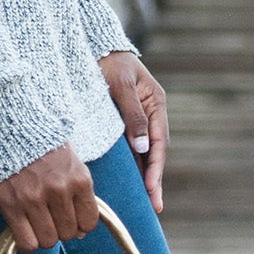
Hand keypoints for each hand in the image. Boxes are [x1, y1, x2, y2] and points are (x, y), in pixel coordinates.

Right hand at [0, 144, 97, 251]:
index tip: (71, 217)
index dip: (80, 224)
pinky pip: (27, 243)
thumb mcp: (73, 163)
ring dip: (44, 235)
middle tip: (52, 216)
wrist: (13, 125)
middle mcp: (59, 191)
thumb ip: (79, 194)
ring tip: (38, 221)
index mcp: (79, 179)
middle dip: (61, 229)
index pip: (88, 222)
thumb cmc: (46, 146)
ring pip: (48, 241)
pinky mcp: (11, 204)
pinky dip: (28, 242)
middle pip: (68, 234)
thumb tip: (80, 232)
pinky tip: (25, 229)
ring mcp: (34, 198)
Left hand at [100, 50, 168, 211]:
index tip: (152, 190)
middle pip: (154, 152)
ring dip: (144, 176)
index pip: (159, 143)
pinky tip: (129, 182)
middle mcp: (150, 113)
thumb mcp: (121, 85)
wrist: (94, 46)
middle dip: (154, 180)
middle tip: (154, 207)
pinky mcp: (124, 121)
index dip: (156, 169)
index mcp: (156, 104)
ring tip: (144, 203)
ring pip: (143, 153)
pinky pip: (131, 147)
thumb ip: (133, 115)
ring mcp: (138, 118)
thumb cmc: (108, 62)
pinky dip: (132, 165)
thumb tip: (143, 148)